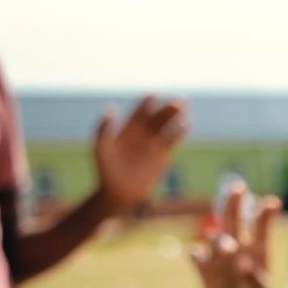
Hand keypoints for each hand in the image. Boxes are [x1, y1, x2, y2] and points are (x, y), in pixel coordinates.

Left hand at [94, 95, 187, 212]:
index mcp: (127, 129)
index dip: (146, 102)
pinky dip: (180, 132)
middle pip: (157, 116)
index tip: (154, 94)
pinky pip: (173, 140)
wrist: (118, 192)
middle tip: (177, 100)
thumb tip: (111, 108)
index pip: (139, 111)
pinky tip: (187, 124)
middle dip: (167, 107)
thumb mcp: (101, 148)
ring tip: (184, 105)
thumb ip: (104, 128)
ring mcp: (153, 145)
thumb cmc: (105, 170)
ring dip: (176, 116)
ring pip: (167, 126)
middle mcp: (141, 134)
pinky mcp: (162, 156)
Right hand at [190, 182, 278, 287]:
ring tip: (229, 250)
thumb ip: (254, 279)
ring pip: (214, 235)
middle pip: (233, 218)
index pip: (261, 225)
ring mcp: (218, 253)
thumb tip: (242, 264)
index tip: (272, 202)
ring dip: (219, 239)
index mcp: (257, 249)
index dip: (265, 213)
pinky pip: (195, 253)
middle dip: (234, 202)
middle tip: (237, 187)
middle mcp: (237, 245)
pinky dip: (197, 255)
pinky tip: (201, 259)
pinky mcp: (202, 265)